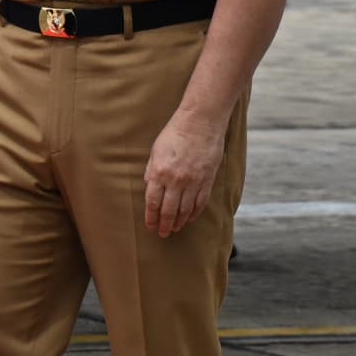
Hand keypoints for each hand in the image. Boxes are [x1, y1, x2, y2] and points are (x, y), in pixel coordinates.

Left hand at [143, 105, 225, 237]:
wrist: (201, 122)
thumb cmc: (175, 133)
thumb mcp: (156, 150)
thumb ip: (151, 171)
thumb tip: (149, 187)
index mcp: (159, 172)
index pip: (152, 202)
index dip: (151, 217)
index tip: (150, 226)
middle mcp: (175, 180)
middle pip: (168, 211)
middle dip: (164, 225)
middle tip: (162, 233)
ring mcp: (193, 182)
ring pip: (185, 210)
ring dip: (179, 222)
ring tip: (175, 229)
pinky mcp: (207, 180)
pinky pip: (200, 203)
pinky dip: (194, 213)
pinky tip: (190, 218)